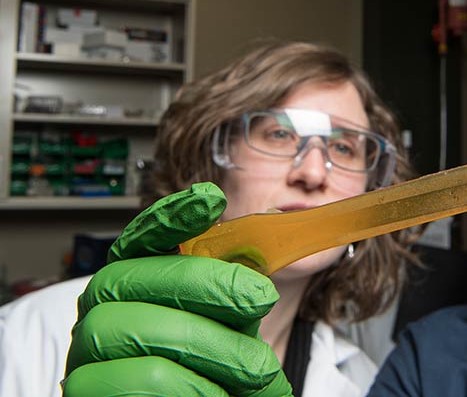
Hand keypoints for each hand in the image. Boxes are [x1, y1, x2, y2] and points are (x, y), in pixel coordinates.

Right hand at [62, 182, 292, 395]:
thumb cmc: (213, 375)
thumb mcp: (230, 329)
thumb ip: (238, 292)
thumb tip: (269, 246)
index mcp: (132, 288)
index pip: (137, 240)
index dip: (168, 218)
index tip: (211, 201)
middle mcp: (98, 312)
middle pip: (130, 277)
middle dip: (206, 283)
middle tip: (261, 298)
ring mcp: (85, 353)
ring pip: (136, 330)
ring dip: (213, 347)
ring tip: (256, 369)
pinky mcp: (86, 390)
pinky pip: (136, 380)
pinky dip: (190, 386)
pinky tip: (217, 392)